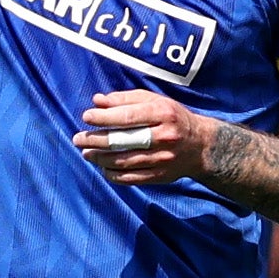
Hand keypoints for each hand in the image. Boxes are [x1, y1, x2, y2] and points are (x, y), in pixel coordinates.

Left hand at [75, 87, 213, 186]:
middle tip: (78, 139)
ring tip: (86, 153)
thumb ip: (126, 99)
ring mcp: (163, 159)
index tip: (86, 117)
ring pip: (124, 161)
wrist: (201, 146)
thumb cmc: (172, 118)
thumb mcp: (155, 101)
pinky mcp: (161, 176)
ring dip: (100, 158)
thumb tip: (97, 101)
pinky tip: (103, 167)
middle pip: (123, 140)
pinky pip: (131, 178)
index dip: (105, 117)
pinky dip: (113, 174)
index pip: (128, 116)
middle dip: (96, 140)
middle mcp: (165, 137)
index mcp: (163, 114)